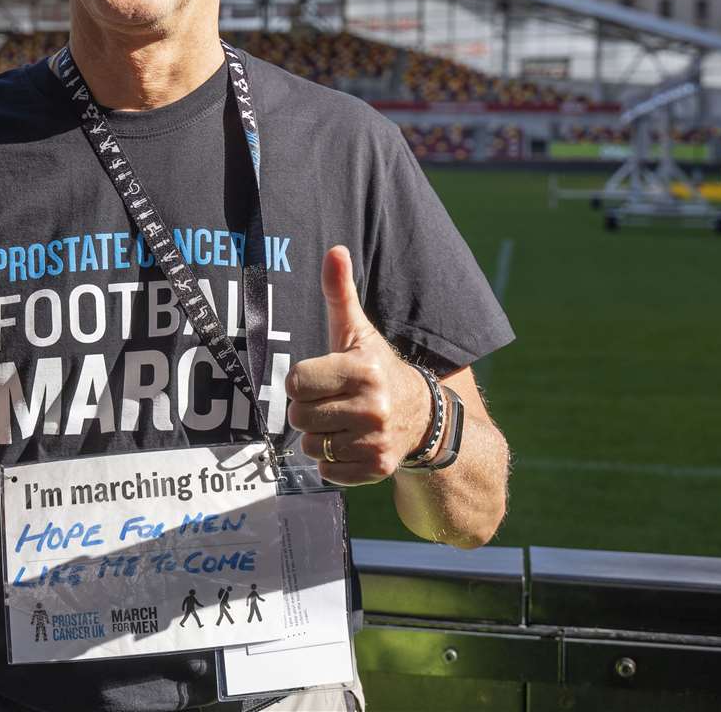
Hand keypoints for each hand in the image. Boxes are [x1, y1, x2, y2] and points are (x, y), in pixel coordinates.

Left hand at [286, 245, 434, 484]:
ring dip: (319, 437)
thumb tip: (335, 250)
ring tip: (341, 422)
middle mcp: (373, 406)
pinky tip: (350, 443)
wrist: (423, 416)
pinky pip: (327, 471)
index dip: (303, 381)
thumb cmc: (376, 368)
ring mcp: (377, 440)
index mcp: (363, 370)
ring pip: (311, 446)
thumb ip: (340, 292)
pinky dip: (332, 462)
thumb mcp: (358, 331)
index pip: (297, 383)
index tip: (322, 378)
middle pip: (299, 417)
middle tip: (331, 402)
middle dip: (308, 410)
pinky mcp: (378, 468)